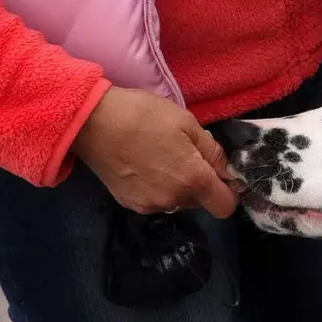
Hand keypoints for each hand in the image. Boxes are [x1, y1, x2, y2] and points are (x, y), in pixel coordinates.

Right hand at [71, 86, 238, 216]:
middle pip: (201, 203)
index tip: (222, 175)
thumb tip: (226, 171)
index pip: (225, 206)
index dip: (229, 192)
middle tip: (187, 156)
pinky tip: (145, 167)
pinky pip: (156, 201)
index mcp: (192, 179)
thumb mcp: (187, 123)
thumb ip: (212, 151)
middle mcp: (173, 199)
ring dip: (179, 187)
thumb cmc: (143, 115)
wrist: (92, 122)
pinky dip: (158, 188)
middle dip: (202, 185)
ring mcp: (149, 205)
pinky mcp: (130, 204)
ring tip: (163, 159)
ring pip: (178, 202)